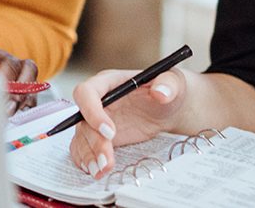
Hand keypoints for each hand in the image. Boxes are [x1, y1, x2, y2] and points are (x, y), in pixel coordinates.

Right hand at [66, 68, 186, 179]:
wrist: (169, 108)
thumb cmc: (167, 88)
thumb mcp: (173, 82)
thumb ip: (167, 84)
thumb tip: (160, 92)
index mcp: (108, 82)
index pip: (87, 92)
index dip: (93, 112)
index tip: (110, 132)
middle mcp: (98, 101)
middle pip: (82, 121)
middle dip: (93, 143)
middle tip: (107, 161)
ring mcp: (97, 120)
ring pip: (81, 138)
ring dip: (88, 156)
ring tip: (102, 172)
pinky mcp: (100, 137)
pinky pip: (84, 148)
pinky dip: (87, 160)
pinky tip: (96, 171)